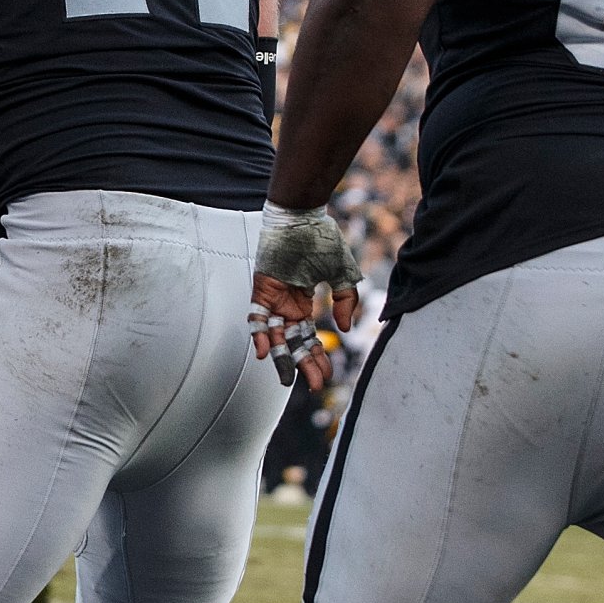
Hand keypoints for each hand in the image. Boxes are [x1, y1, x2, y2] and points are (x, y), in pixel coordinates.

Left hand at [250, 202, 362, 389]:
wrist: (302, 216)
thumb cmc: (322, 240)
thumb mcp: (342, 274)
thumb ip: (346, 301)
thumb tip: (342, 329)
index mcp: (304, 302)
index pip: (308, 337)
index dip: (316, 356)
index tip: (325, 376)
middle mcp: (286, 304)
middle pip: (293, 341)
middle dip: (302, 364)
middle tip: (312, 385)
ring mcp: (273, 298)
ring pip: (275, 335)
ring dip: (281, 357)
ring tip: (288, 379)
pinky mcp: (261, 290)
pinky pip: (257, 317)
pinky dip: (259, 335)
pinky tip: (263, 353)